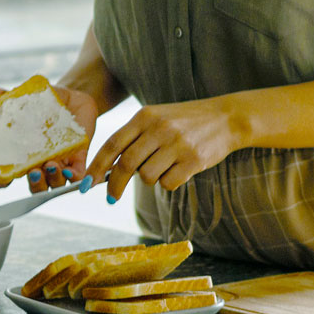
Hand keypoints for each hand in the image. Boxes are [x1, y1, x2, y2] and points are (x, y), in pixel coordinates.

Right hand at [0, 82, 100, 190]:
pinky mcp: (79, 158)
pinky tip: (70, 169)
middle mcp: (41, 164)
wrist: (74, 98)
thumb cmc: (45, 104)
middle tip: (32, 172)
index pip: (8, 175)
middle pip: (35, 186)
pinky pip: (78, 176)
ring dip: (52, 179)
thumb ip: (4, 97)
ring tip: (51, 165)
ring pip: (55, 184)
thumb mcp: (24, 99)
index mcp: (23, 155)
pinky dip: (75, 177)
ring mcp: (60, 163)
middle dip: (34, 184)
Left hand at [86, 96, 242, 201]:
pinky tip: (179, 170)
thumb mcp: (157, 118)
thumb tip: (108, 168)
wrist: (226, 118)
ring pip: (147, 177)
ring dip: (150, 179)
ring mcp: (177, 144)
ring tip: (164, 167)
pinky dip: (169, 182)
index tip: (87, 184)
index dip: (96, 166)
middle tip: (111, 198)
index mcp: (145, 116)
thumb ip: (134, 138)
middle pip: (126, 164)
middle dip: (115, 185)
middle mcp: (159, 128)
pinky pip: (169, 183)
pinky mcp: (193, 160)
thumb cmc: (185, 121)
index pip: (112, 144)